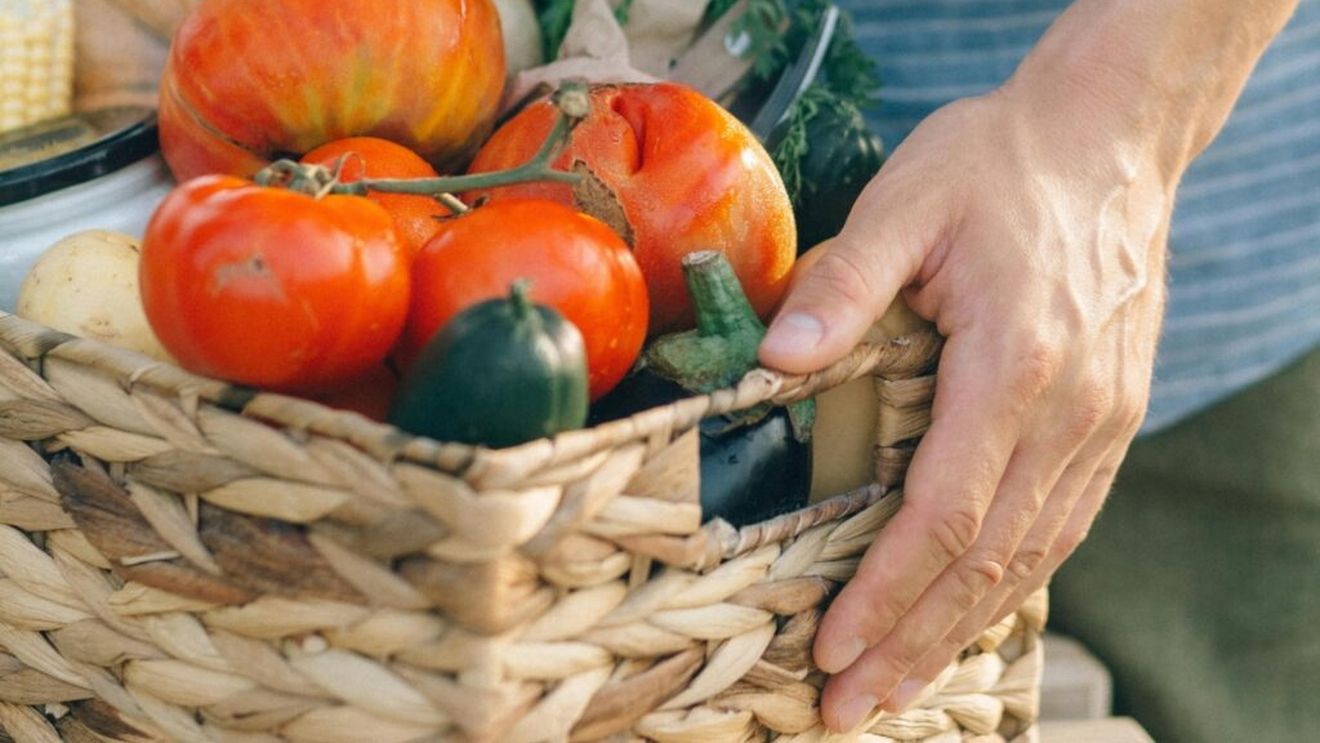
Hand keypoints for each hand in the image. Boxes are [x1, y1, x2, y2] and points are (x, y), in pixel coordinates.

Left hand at [758, 81, 1170, 729]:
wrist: (1110, 138)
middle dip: (913, 644)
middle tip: (849, 710)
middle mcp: (1069, 413)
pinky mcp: (1110, 418)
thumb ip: (842, 283)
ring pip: (1031, 557)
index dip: (886, 594)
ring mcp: (1101, 422)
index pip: (946, 515)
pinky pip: (1062, 524)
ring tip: (899, 688)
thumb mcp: (908, 199)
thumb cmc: (1000, 164)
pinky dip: (1012, 584)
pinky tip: (969, 617)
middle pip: (988, 562)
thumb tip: (774, 362)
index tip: (831, 651)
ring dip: (961, 632)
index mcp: (1014, 366)